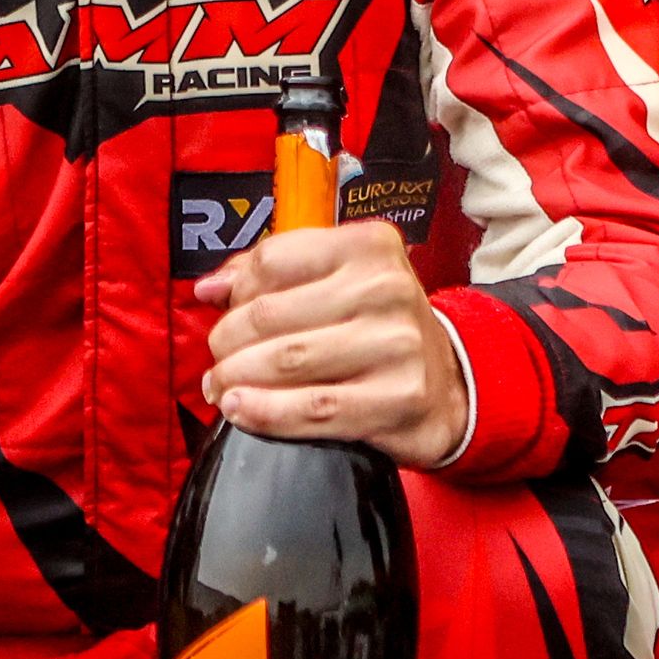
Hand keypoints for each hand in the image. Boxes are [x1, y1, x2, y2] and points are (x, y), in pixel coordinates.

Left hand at [195, 222, 467, 470]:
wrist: (448, 385)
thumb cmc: (378, 329)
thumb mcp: (339, 281)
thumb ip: (273, 275)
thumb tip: (210, 287)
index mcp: (369, 246)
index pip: (272, 260)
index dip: (236, 292)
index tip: (226, 313)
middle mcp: (387, 288)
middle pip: (269, 313)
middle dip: (226, 343)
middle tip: (217, 362)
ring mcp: (396, 344)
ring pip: (285, 360)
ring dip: (236, 378)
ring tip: (221, 388)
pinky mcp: (398, 398)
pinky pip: (312, 408)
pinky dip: (265, 412)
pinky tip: (242, 410)